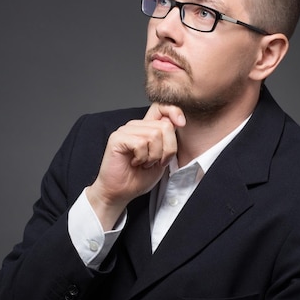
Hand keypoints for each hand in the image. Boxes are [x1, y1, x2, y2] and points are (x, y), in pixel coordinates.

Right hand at [86, 103, 185, 229]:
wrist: (120, 192)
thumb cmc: (139, 177)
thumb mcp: (162, 158)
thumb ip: (168, 141)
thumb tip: (176, 122)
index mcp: (147, 128)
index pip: (162, 108)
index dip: (174, 111)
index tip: (182, 123)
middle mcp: (136, 125)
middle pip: (164, 126)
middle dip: (167, 149)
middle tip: (156, 162)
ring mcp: (125, 130)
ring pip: (154, 135)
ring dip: (154, 156)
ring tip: (144, 163)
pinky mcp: (118, 138)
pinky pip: (141, 143)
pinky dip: (142, 157)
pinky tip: (135, 162)